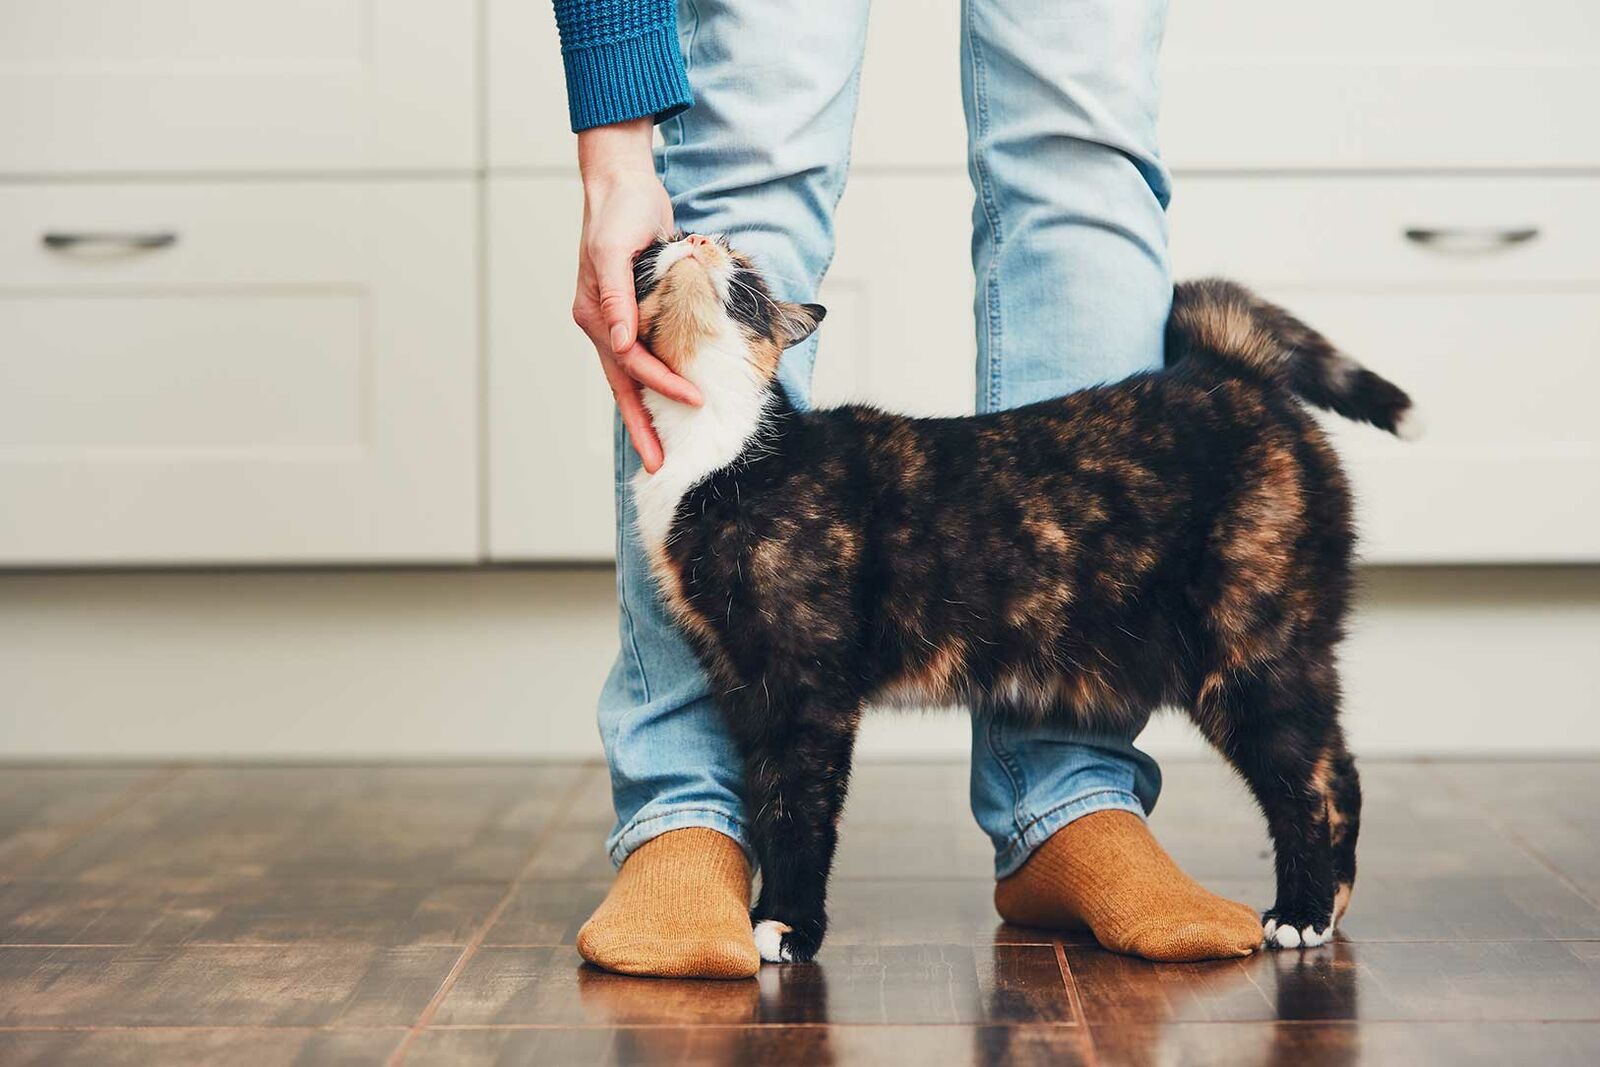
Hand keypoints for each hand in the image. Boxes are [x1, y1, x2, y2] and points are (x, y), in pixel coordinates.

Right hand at [572, 119, 701, 472]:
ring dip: (647, 413)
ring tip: (659, 449)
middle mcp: (604, 324)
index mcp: (596, 314)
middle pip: (625, 386)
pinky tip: (668, 403)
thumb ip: (617, 296)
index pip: (632, 363)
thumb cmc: (620, 211)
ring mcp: (618, 321)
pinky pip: (645, 358)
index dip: (663, 384)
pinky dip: (656, 383)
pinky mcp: (635, 313)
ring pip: (633, 378)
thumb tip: (620, 342)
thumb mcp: (615, 248)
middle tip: (657, 467)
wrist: (623, 185)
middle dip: (641, 428)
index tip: (695, 400)